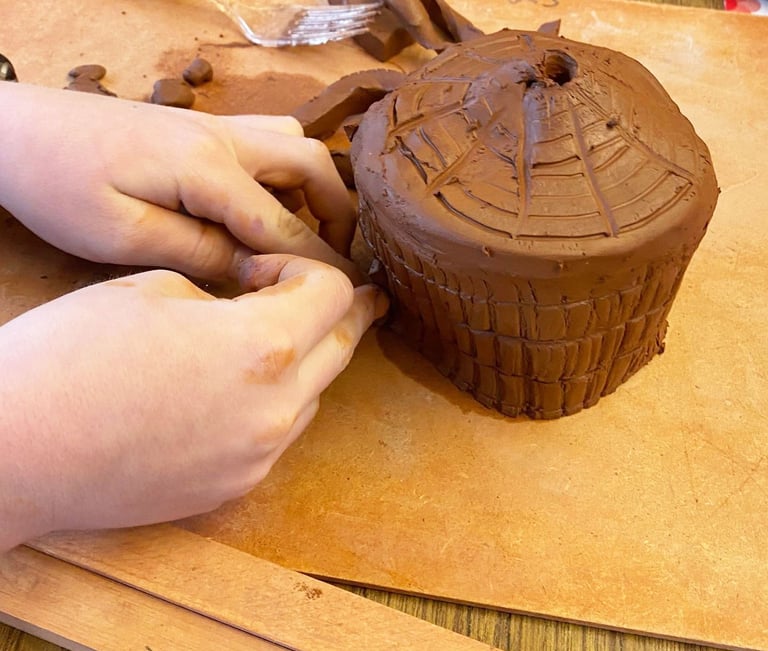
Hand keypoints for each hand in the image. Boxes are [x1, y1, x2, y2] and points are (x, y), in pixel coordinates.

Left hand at [0, 83, 360, 281]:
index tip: (343, 298)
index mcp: (205, 167)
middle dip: (336, 213)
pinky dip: (287, 176)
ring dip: (315, 188)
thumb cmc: (56, 184)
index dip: (319, 264)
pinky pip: (267, 143)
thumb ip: (197, 252)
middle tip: (338, 259)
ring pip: (294, 144)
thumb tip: (255, 271)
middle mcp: (221, 137)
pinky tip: (266, 211)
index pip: (284, 223)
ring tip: (309, 235)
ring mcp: (212, 127)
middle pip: (311, 163)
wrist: (14, 130)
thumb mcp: (121, 236)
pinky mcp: (199, 130)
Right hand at [0, 255, 386, 550]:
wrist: (19, 447)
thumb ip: (227, 298)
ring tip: (269, 341)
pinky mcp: (235, 486)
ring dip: (305, 360)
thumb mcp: (158, 292)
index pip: (334, 295)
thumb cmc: (72, 356)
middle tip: (343, 295)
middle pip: (341, 346)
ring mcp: (259, 455)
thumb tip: (252, 308)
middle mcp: (277, 408)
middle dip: (338, 313)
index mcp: (263, 346)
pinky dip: (276, 403)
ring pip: (314, 394)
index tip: (269, 269)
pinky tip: (237, 390)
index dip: (308, 268)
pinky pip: (280, 434)